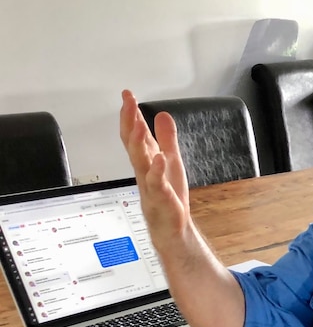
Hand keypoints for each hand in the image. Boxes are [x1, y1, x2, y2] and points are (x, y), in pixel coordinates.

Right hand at [119, 90, 190, 246]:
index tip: (127, 95)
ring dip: (139, 143)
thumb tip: (163, 115)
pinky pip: (157, 184)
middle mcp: (145, 171)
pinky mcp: (161, 199)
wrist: (171, 230)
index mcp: (147, 161)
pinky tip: (160, 159)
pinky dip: (157, 171)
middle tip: (127, 102)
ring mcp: (150, 185)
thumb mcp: (171, 161)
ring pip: (140, 162)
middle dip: (130, 123)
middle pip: (133, 144)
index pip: (135, 135)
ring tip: (139, 124)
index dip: (131, 115)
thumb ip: (167, 139)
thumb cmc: (170, 198)